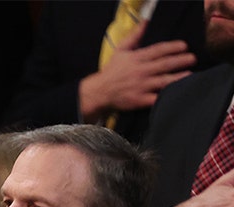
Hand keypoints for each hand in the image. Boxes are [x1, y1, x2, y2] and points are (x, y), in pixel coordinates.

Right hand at [79, 24, 194, 120]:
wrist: (99, 92)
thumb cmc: (112, 71)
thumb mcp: (120, 50)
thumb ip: (135, 36)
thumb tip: (145, 22)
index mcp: (136, 58)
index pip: (158, 50)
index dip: (172, 47)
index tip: (184, 46)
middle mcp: (140, 71)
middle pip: (164, 64)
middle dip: (180, 61)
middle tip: (193, 58)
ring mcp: (140, 86)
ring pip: (163, 81)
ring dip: (178, 77)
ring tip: (190, 74)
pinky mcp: (139, 100)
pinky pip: (156, 98)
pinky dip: (167, 96)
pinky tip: (177, 93)